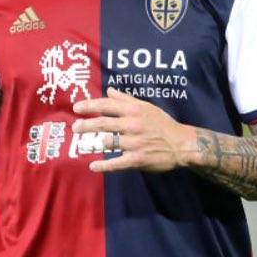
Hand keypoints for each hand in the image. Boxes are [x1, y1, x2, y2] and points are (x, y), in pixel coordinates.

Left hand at [72, 87, 196, 172]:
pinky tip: (93, 166)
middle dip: (86, 125)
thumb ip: (126, 99)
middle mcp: (132, 125)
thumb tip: (110, 90)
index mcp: (134, 111)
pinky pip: (116, 163)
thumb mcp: (147, 107)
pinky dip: (103, 165)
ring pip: (108, 142)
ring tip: (83, 145)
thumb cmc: (163, 124)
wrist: (181, 144)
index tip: (76, 108)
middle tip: (75, 127)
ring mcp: (134, 143)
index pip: (107, 105)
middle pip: (103, 123)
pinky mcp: (137, 159)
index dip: (90, 106)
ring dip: (94, 143)